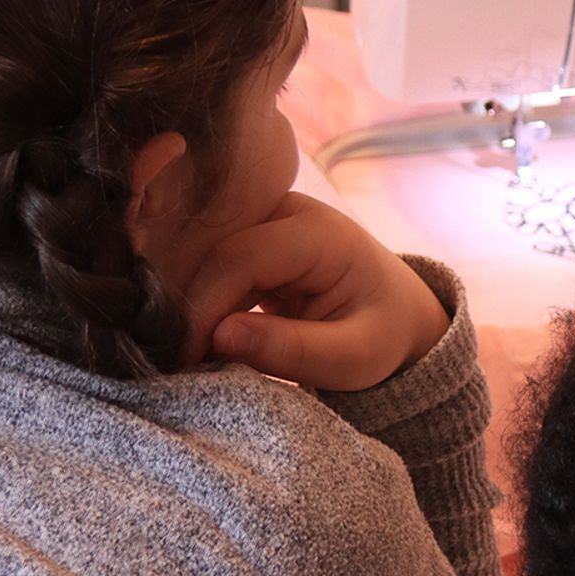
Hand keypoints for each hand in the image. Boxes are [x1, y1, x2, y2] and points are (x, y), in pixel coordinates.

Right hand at [181, 192, 449, 390]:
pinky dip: (198, 300)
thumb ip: (293, 350)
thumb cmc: (382, 335)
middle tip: (176, 364)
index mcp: (321, 233)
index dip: (204, 308)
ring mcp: (266, 217)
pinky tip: (197, 338)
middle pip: (213, 252)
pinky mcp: (251, 233)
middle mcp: (289, 211)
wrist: (398, 314)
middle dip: (189, 308)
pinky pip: (207, 262)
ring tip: (185, 356)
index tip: (185, 360)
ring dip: (188, 304)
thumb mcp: (353, 357)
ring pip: (202, 255)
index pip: (240, 259)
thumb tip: (219, 336)